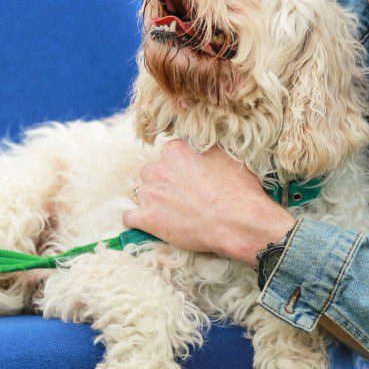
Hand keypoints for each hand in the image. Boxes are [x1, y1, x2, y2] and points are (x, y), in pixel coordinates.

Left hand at [123, 140, 295, 264]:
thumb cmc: (238, 189)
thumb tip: (201, 145)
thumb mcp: (226, 156)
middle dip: (163, 182)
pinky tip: (149, 222)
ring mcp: (151, 194)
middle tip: (181, 195)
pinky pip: (129, 217)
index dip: (179, 167)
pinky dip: (137, 220)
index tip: (189, 178)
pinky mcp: (147, 218)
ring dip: (152, 199)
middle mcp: (159, 168)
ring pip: (141, 192)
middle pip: (151, 171)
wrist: (238, 221)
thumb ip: (206, 148)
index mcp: (176, 150)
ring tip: (170, 211)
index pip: (168, 154)